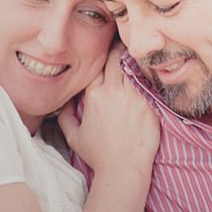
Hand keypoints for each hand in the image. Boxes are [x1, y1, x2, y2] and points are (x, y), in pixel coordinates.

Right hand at [58, 44, 159, 174]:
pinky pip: (146, 79)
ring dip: (131, 58)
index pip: (97, 65)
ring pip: (131, 65)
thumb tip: (63, 104)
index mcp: (94, 95)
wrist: (123, 168)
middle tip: (122, 42)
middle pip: (114, 58)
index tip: (105, 49)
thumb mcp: (74, 138)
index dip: (101, 56)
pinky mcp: (148, 101)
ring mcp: (132, 95)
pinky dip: (145, 72)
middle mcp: (112, 91)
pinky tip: (147, 67)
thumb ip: (65, 118)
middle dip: (117, 49)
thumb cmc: (99, 155)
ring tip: (135, 51)